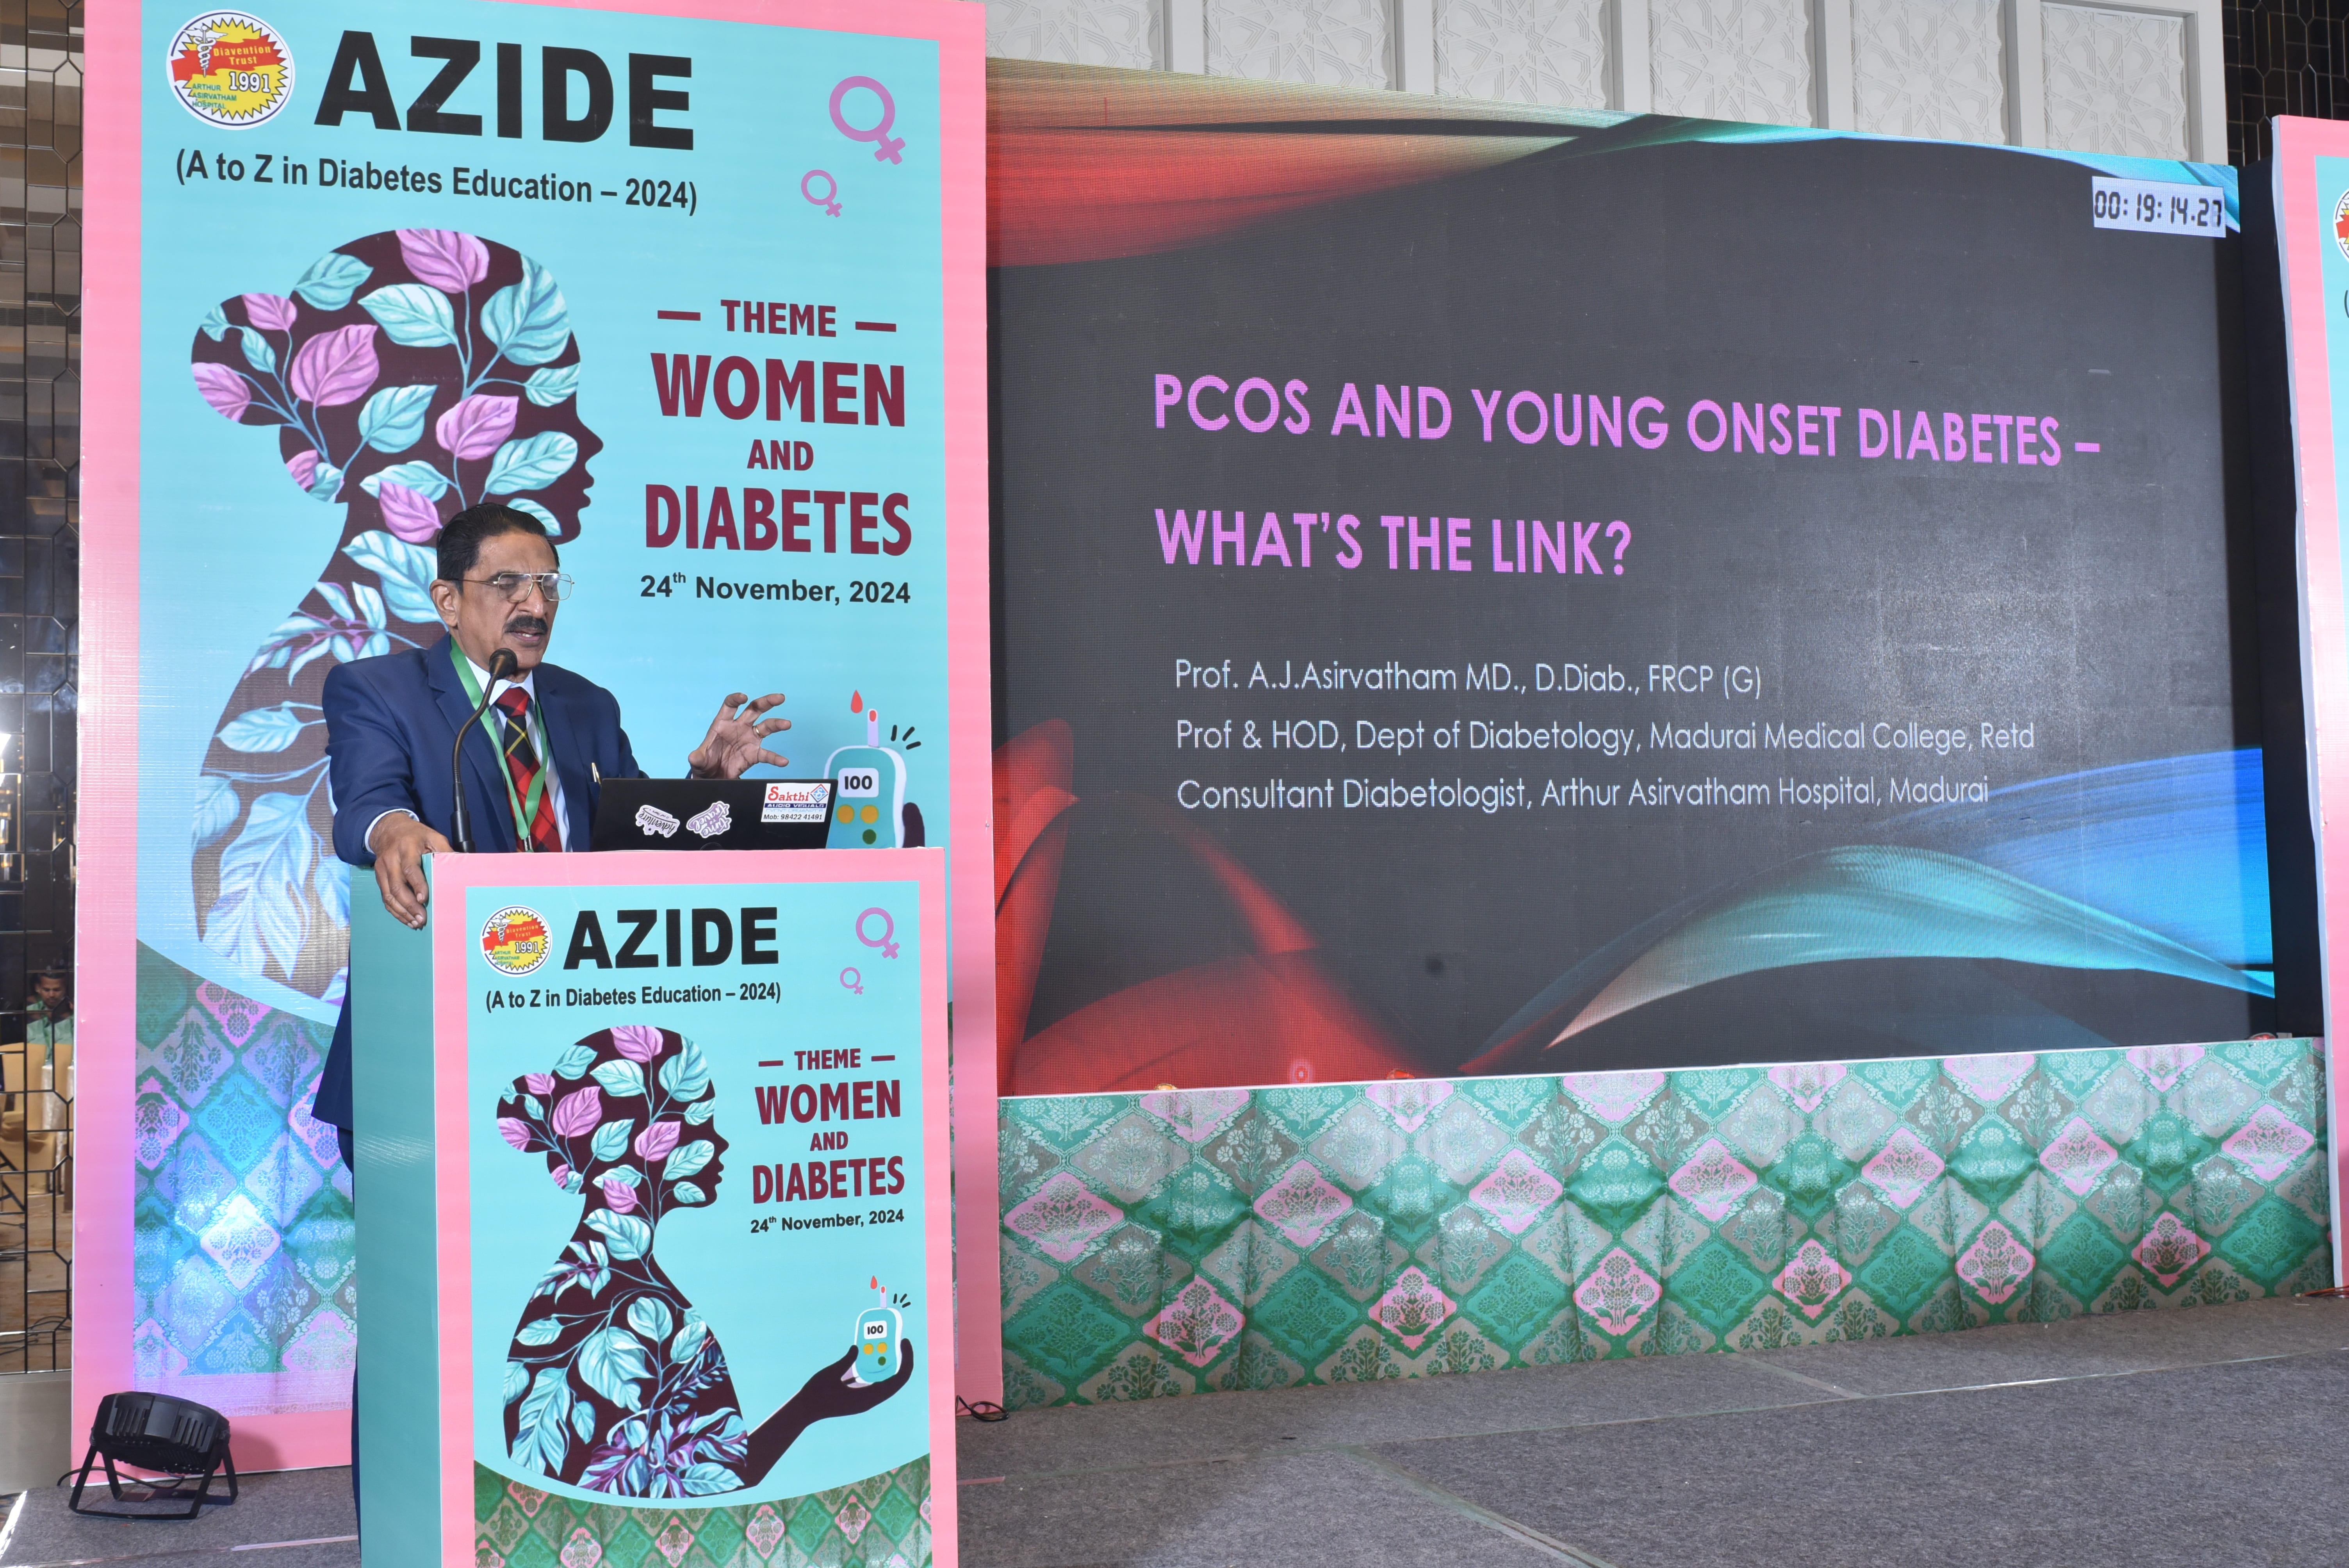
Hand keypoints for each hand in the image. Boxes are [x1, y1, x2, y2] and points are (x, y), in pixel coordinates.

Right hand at [370, 815, 450, 928]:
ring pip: (388, 895)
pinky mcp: (379, 877)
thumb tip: (460, 866)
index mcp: (406, 848)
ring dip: (401, 911)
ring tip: (415, 923)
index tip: (424, 899)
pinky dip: (395, 910)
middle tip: (422, 918)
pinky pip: (385, 897)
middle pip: (397, 886)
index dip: (417, 885)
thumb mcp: (433, 836)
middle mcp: (391, 860)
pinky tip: (405, 918)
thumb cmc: (415, 835)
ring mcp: (382, 869)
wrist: (388, 829)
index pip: (409, 869)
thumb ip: (445, 850)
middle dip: (409, 905)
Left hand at [686, 692, 789, 778]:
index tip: (743, 698)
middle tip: (779, 698)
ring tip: (786, 724)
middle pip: (754, 709)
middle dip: (767, 702)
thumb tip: (694, 758)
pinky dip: (775, 758)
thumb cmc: (706, 763)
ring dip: (776, 724)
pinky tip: (783, 762)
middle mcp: (738, 727)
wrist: (714, 777)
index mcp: (723, 723)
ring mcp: (749, 739)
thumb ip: (698, 759)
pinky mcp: (755, 754)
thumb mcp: (699, 761)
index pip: (730, 705)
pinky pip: (767, 754)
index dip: (736, 699)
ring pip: (766, 726)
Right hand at [740, 1339, 913, 1484]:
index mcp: (867, 1398)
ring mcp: (865, 1400)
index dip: (907, 1360)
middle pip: (896, 1381)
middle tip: (900, 1341)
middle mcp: (870, 1401)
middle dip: (902, 1360)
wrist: (804, 1410)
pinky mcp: (858, 1398)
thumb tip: (857, 1348)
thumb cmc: (816, 1393)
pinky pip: (876, 1382)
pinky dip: (879, 1369)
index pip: (898, 1380)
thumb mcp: (832, 1373)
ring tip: (889, 1345)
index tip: (904, 1341)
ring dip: (891, 1364)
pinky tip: (873, 1355)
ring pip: (887, 1382)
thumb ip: (847, 1361)